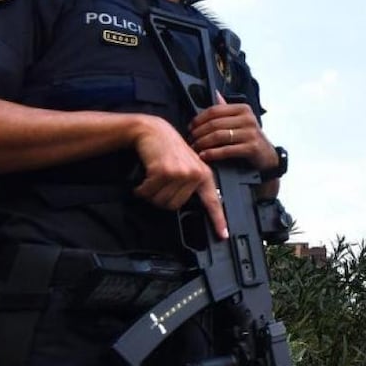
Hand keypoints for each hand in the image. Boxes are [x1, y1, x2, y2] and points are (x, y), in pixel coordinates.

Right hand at [130, 115, 226, 238]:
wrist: (154, 131)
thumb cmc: (169, 149)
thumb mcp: (188, 164)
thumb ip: (192, 183)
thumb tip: (187, 203)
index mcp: (204, 175)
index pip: (213, 201)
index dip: (218, 220)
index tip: (223, 235)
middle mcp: (195, 175)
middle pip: (174, 206)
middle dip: (162, 198)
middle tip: (160, 184)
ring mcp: (180, 173)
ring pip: (161, 201)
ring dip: (151, 193)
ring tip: (153, 179)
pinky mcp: (164, 172)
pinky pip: (149, 192)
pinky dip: (142, 188)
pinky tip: (145, 177)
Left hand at [190, 93, 276, 169]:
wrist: (267, 155)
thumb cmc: (250, 137)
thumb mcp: (241, 120)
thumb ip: (227, 109)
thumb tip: (215, 94)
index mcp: (243, 109)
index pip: (215, 110)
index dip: (199, 119)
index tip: (190, 127)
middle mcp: (248, 119)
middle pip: (215, 124)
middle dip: (199, 132)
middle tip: (190, 139)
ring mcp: (250, 133)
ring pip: (219, 136)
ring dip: (203, 143)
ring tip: (195, 148)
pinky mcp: (251, 148)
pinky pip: (226, 150)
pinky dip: (212, 153)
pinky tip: (204, 156)